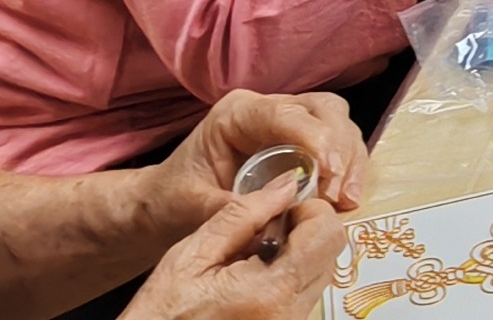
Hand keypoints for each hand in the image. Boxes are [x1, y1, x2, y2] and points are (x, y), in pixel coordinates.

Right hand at [123, 173, 347, 319]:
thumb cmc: (161, 311)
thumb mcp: (191, 256)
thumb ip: (242, 215)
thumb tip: (286, 184)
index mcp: (271, 289)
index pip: (327, 233)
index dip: (308, 210)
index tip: (278, 209)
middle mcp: (291, 313)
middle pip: (330, 252)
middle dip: (306, 229)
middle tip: (264, 229)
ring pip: (320, 272)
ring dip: (298, 254)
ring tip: (252, 256)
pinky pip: (304, 295)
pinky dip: (289, 277)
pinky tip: (252, 277)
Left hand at [155, 91, 368, 232]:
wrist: (165, 206)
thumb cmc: (172, 199)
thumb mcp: (191, 206)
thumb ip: (231, 208)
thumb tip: (275, 214)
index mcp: (237, 114)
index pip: (286, 114)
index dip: (316, 137)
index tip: (331, 170)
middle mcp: (267, 111)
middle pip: (323, 110)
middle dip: (340, 147)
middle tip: (341, 191)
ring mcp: (288, 127)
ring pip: (337, 125)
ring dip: (350, 161)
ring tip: (348, 200)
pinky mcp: (300, 147)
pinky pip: (335, 148)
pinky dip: (346, 171)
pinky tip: (347, 198)